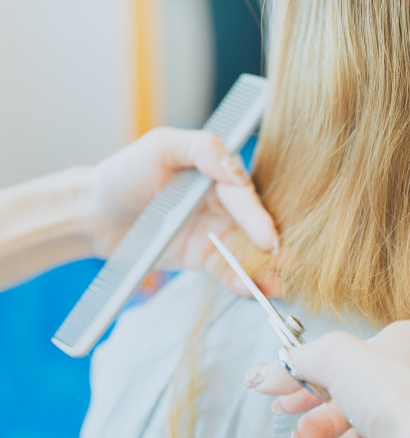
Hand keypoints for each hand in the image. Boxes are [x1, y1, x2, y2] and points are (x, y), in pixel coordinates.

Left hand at [86, 126, 279, 294]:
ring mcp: (215, 231)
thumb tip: (235, 168)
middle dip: (273, 245)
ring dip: (263, 268)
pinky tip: (252, 290)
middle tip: (289, 264)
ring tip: (277, 286)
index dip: (257, 216)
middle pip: (254, 224)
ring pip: (246, 250)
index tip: (268, 237)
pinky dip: (240, 280)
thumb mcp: (160, 146)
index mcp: (217, 172)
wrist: (93, 215)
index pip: (243, 195)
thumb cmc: (125, 173)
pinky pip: (226, 270)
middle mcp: (223, 202)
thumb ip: (201, 149)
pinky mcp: (204, 257)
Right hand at [244, 321, 409, 437]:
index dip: (306, 367)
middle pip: (350, 387)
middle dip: (312, 404)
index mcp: (406, 339)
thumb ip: (302, 358)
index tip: (274, 384)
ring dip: (326, 430)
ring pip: (361, 420)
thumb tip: (270, 369)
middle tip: (285, 413)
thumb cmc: (403, 395)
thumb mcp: (337, 357)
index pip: (346, 351)